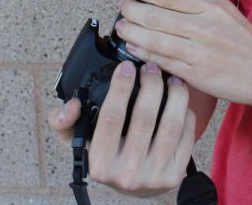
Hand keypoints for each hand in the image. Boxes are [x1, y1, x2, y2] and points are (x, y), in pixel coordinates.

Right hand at [47, 60, 196, 195]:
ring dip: (175, 94)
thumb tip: (71, 105)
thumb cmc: (107, 156)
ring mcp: (154, 176)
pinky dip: (187, 112)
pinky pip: (187, 135)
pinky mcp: (176, 174)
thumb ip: (64, 122)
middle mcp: (127, 174)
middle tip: (151, 67)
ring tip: (172, 78)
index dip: (120, 87)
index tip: (126, 67)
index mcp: (100, 164)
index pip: (111, 118)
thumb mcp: (79, 142)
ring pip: (170, 125)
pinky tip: (181, 99)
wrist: (134, 186)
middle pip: (144, 118)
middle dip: (151, 85)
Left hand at [115, 0, 251, 107]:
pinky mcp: (197, 74)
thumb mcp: (225, 11)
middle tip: (123, 7)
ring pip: (154, 39)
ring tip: (122, 27)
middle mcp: (204, 26)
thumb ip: (195, 3)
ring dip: (131, 32)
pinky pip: (162, 62)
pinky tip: (133, 48)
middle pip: (155, 15)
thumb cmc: (247, 41)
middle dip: (131, 10)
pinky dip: (143, 54)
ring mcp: (199, 52)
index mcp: (212, 6)